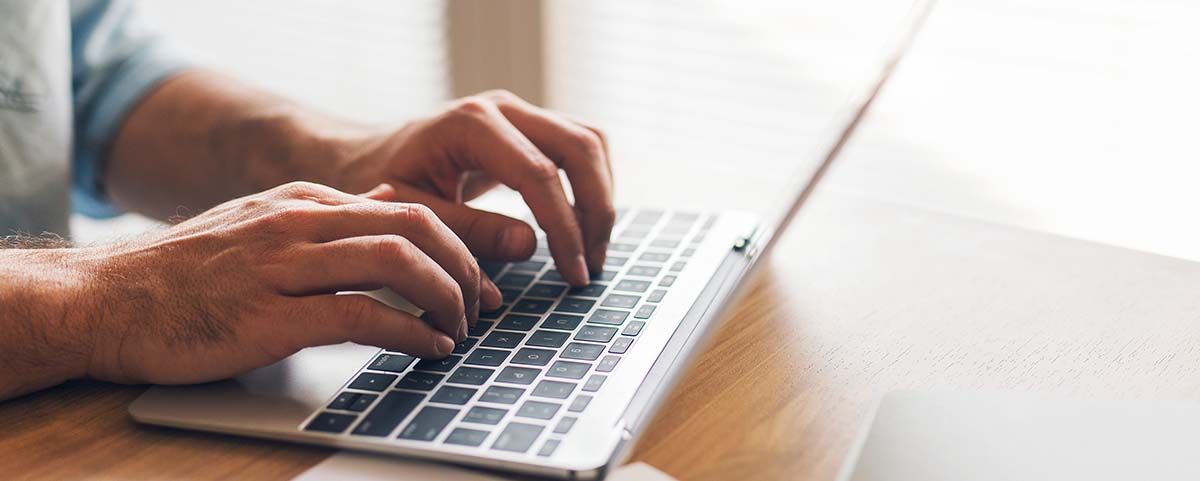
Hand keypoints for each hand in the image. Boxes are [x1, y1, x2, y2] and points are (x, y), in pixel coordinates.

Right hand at [77, 182, 500, 385]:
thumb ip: (323, 218)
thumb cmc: (184, 274)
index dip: (460, 243)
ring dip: (445, 299)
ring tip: (458, 329)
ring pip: (397, 262)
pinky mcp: (271, 317)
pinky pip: (362, 317)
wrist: (107, 301)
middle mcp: (298, 223)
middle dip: (464, 267)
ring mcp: (284, 266)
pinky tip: (428, 349)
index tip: (484, 277)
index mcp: (302, 201)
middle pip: (415, 227)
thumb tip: (387, 206)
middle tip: (481, 305)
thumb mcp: (259, 225)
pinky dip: (409, 334)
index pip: (407, 208)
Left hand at [335, 90, 614, 285]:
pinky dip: (591, 185)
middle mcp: (501, 107)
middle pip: (581, 146)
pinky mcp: (528, 125)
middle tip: (590, 265)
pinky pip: (580, 146)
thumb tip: (530, 248)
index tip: (574, 273)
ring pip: (590, 141)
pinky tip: (582, 228)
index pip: (540, 174)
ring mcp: (519, 111)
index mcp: (470, 125)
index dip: (564, 228)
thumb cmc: (380, 185)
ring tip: (592, 252)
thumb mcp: (414, 214)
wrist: (366, 156)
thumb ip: (468, 231)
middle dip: (595, 210)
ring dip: (600, 197)